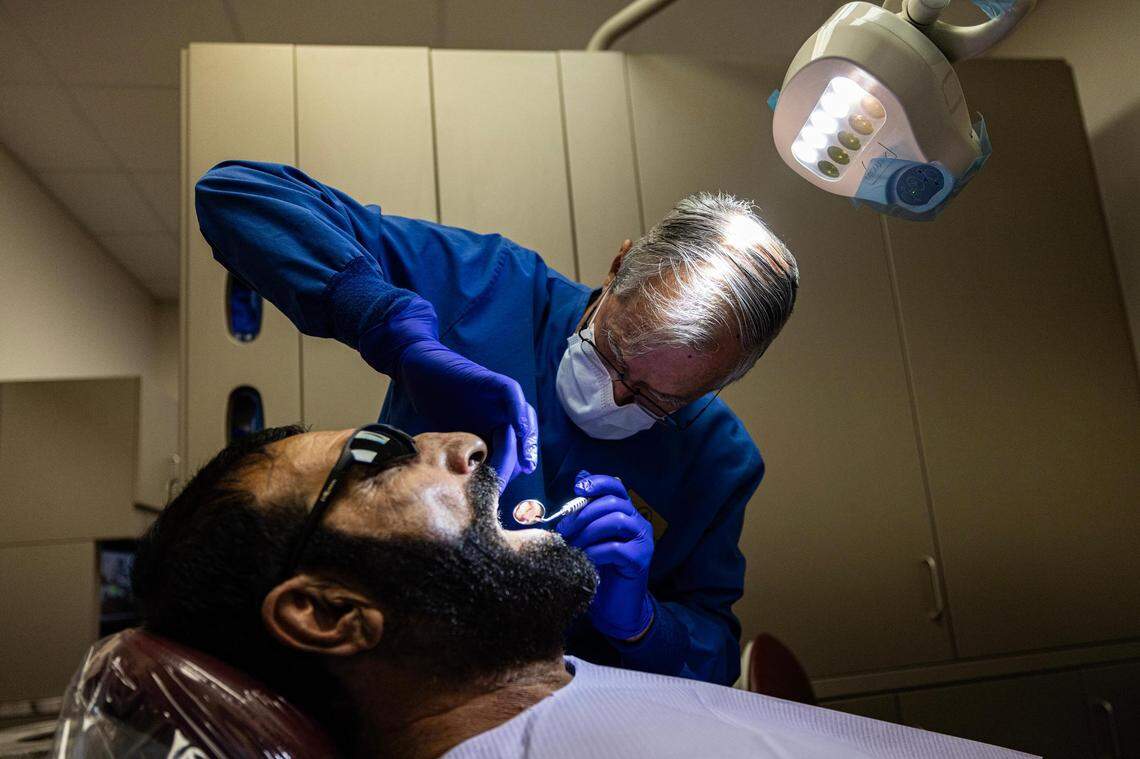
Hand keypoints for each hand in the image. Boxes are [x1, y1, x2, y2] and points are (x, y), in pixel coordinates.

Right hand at [361, 297, 537, 490]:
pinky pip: (513, 394)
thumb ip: (464, 459)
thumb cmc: (431, 406)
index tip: (505, 486)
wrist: (417, 371)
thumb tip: (468, 492)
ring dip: (526, 439)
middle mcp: (501, 413)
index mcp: (493, 427)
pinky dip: (518, 411)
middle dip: (521, 457)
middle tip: (513, 475)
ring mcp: (498, 398)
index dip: (511, 469)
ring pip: (525, 417)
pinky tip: (518, 429)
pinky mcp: (491, 381)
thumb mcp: (449, 439)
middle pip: (524, 437)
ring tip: (522, 459)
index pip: (514, 451)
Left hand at [557, 471, 653, 640]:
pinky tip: (585, 560)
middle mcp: (638, 523)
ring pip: (617, 521)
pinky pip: (616, 548)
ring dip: (589, 532)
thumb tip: (577, 479)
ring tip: (574, 546)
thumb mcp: (588, 538)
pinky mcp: (641, 559)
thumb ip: (585, 513)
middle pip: (613, 503)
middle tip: (564, 530)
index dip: (598, 482)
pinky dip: (595, 552)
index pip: (616, 487)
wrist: (614, 608)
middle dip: (584, 513)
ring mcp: (643, 541)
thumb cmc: (599, 569)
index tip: (578, 488)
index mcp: (626, 513)